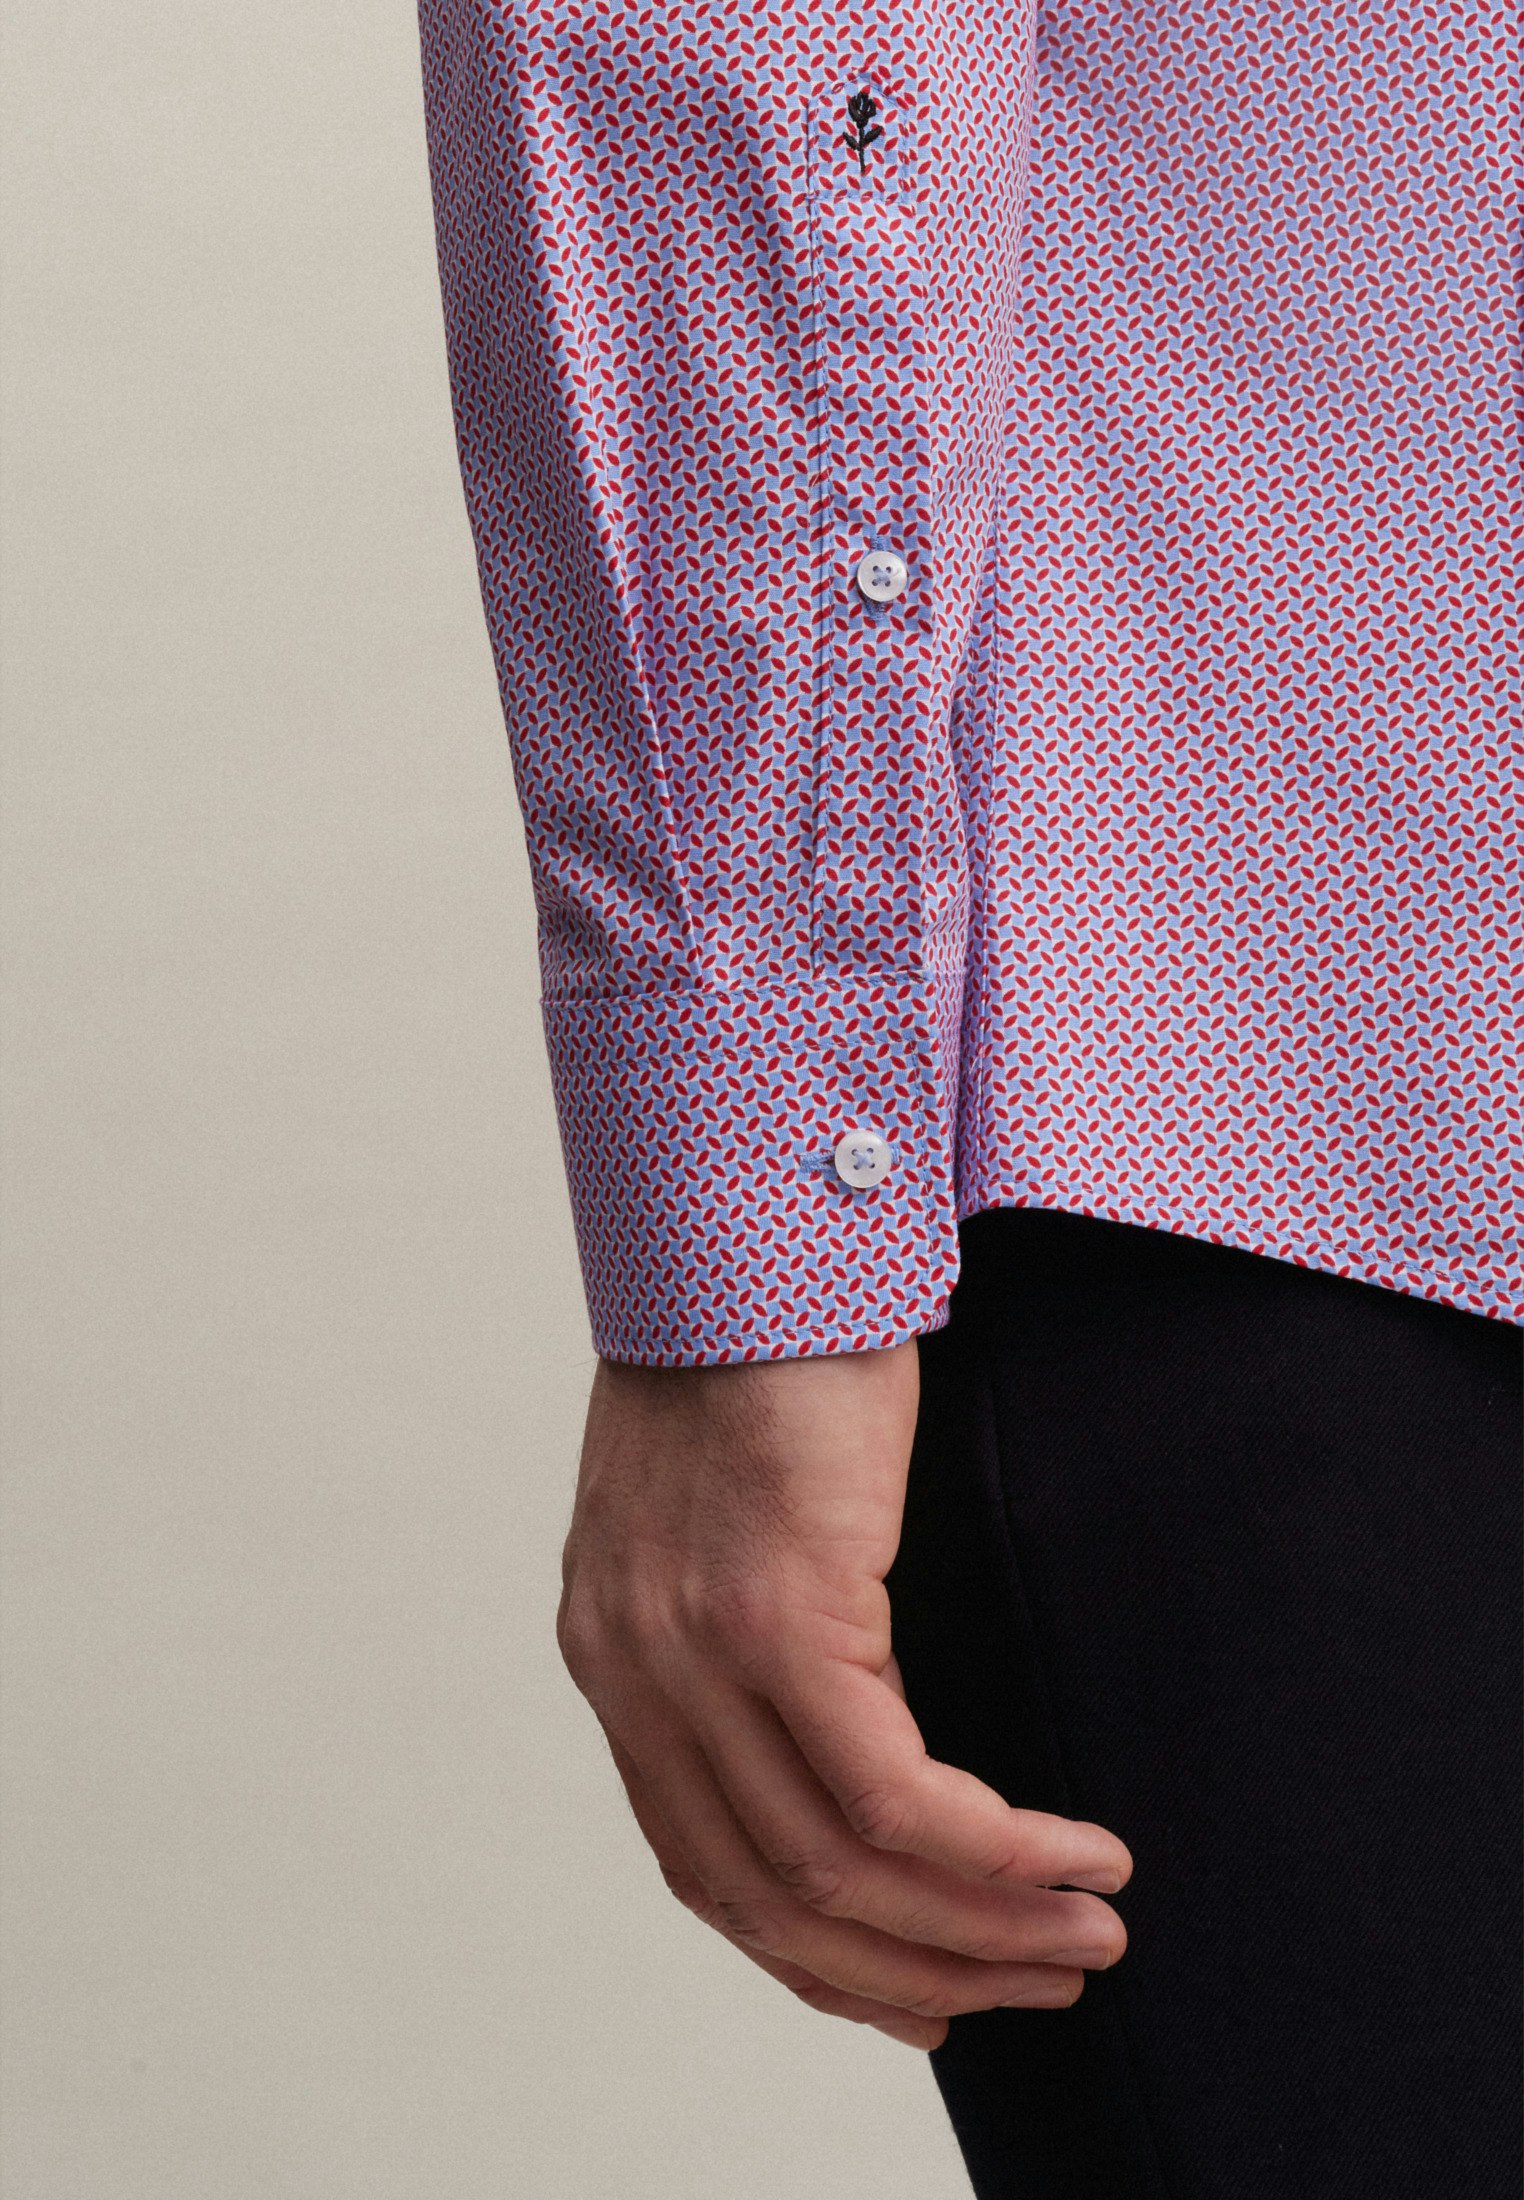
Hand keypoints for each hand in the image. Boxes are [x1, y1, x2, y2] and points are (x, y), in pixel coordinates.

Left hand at [556, 1343, 1131, 2050]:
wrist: (758, 1231)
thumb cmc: (767, 1353)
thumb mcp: (725, 1511)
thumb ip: (752, 1629)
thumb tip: (854, 1729)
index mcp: (618, 1658)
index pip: (707, 1869)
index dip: (822, 1959)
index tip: (923, 1996)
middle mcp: (637, 1672)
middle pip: (771, 1898)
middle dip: (916, 1969)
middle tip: (1040, 1984)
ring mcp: (697, 1648)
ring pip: (842, 1864)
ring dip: (979, 1925)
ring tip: (1084, 1937)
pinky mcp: (779, 1611)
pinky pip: (897, 1792)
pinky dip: (996, 1849)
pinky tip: (1076, 1852)